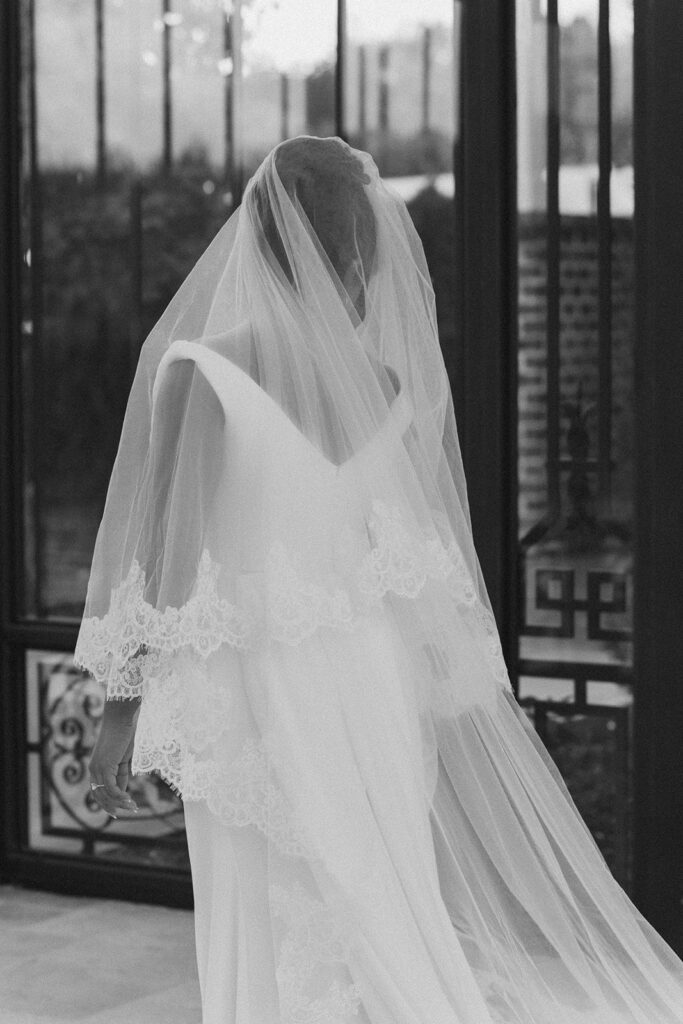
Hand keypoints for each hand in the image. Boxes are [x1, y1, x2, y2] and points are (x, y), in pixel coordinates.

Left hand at [89, 701, 140, 818]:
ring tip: (133, 806)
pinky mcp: (105, 766)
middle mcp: (94, 770)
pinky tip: (130, 799)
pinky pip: (111, 788)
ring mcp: (98, 768)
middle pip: (100, 796)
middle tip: (130, 810)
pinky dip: (120, 796)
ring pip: (106, 794)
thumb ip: (121, 774)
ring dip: (120, 803)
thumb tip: (121, 790)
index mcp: (96, 767)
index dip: (109, 802)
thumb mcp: (124, 758)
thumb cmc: (124, 734)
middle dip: (114, 806)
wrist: (121, 718)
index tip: (122, 809)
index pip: (99, 791)